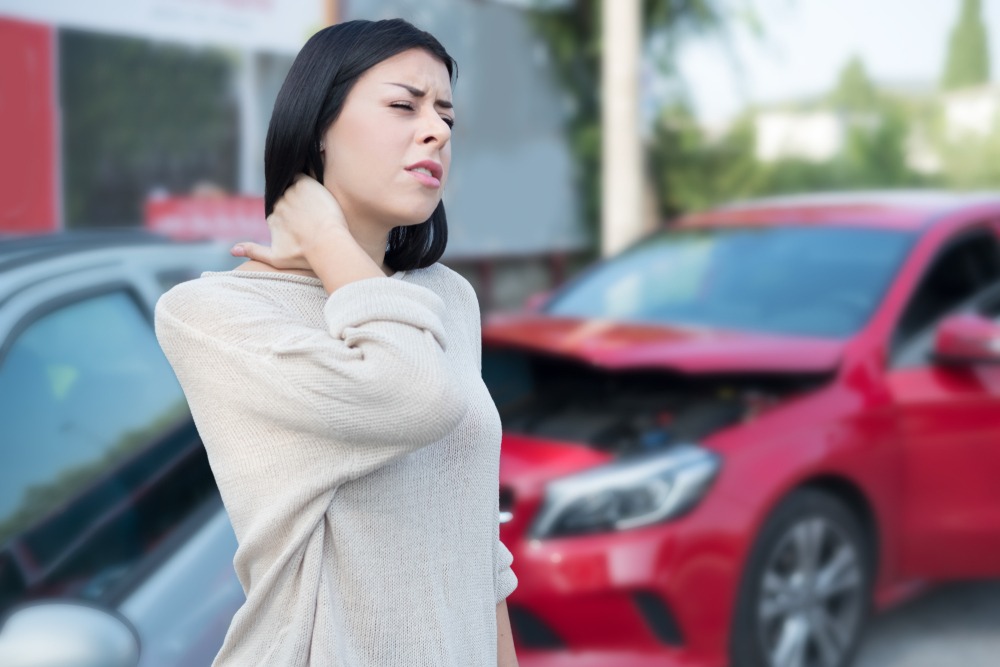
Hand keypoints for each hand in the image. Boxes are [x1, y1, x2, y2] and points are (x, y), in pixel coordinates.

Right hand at [231, 174, 350, 270]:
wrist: (326, 245)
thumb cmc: (304, 256)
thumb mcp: (276, 259)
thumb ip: (254, 252)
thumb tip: (232, 250)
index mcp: (272, 219)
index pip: (280, 212)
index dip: (293, 217)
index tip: (305, 224)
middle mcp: (278, 204)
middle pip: (286, 199)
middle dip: (297, 204)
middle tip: (313, 214)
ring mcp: (290, 193)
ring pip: (294, 187)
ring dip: (303, 193)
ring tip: (316, 205)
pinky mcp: (304, 184)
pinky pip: (302, 177)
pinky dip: (307, 182)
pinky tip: (316, 192)